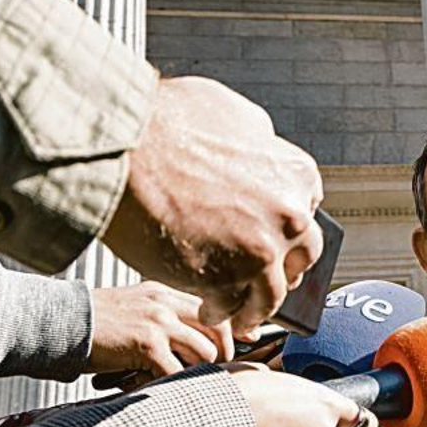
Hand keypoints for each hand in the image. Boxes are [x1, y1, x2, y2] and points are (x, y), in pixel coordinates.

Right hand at [88, 281, 243, 376]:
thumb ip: (161, 318)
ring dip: (199, 372)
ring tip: (183, 380)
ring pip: (205, 352)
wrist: (57, 323)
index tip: (248, 339)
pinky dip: (172, 385)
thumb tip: (188, 339)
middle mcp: (165, 303)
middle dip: (224, 353)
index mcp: (163, 293)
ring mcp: (158, 322)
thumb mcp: (133, 309)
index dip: (233, 327)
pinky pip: (177, 372)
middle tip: (217, 369)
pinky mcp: (146, 344)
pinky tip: (158, 387)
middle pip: (219, 328)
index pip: (212, 307)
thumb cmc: (91, 322)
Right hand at [102, 77, 324, 332]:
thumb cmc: (162, 121)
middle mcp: (290, 214)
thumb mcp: (230, 113)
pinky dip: (223, 313)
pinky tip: (209, 311)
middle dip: (281, 269)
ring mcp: (263, 250)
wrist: (120, 147)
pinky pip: (235, 309)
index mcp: (295, 174)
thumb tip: (261, 147)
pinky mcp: (230, 279)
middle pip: (299, 257)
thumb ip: (254, 139)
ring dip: (254, 304)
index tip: (272, 239)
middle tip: (261, 279)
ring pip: (272, 293)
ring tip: (235, 311)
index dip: (285, 229)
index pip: (306, 213)